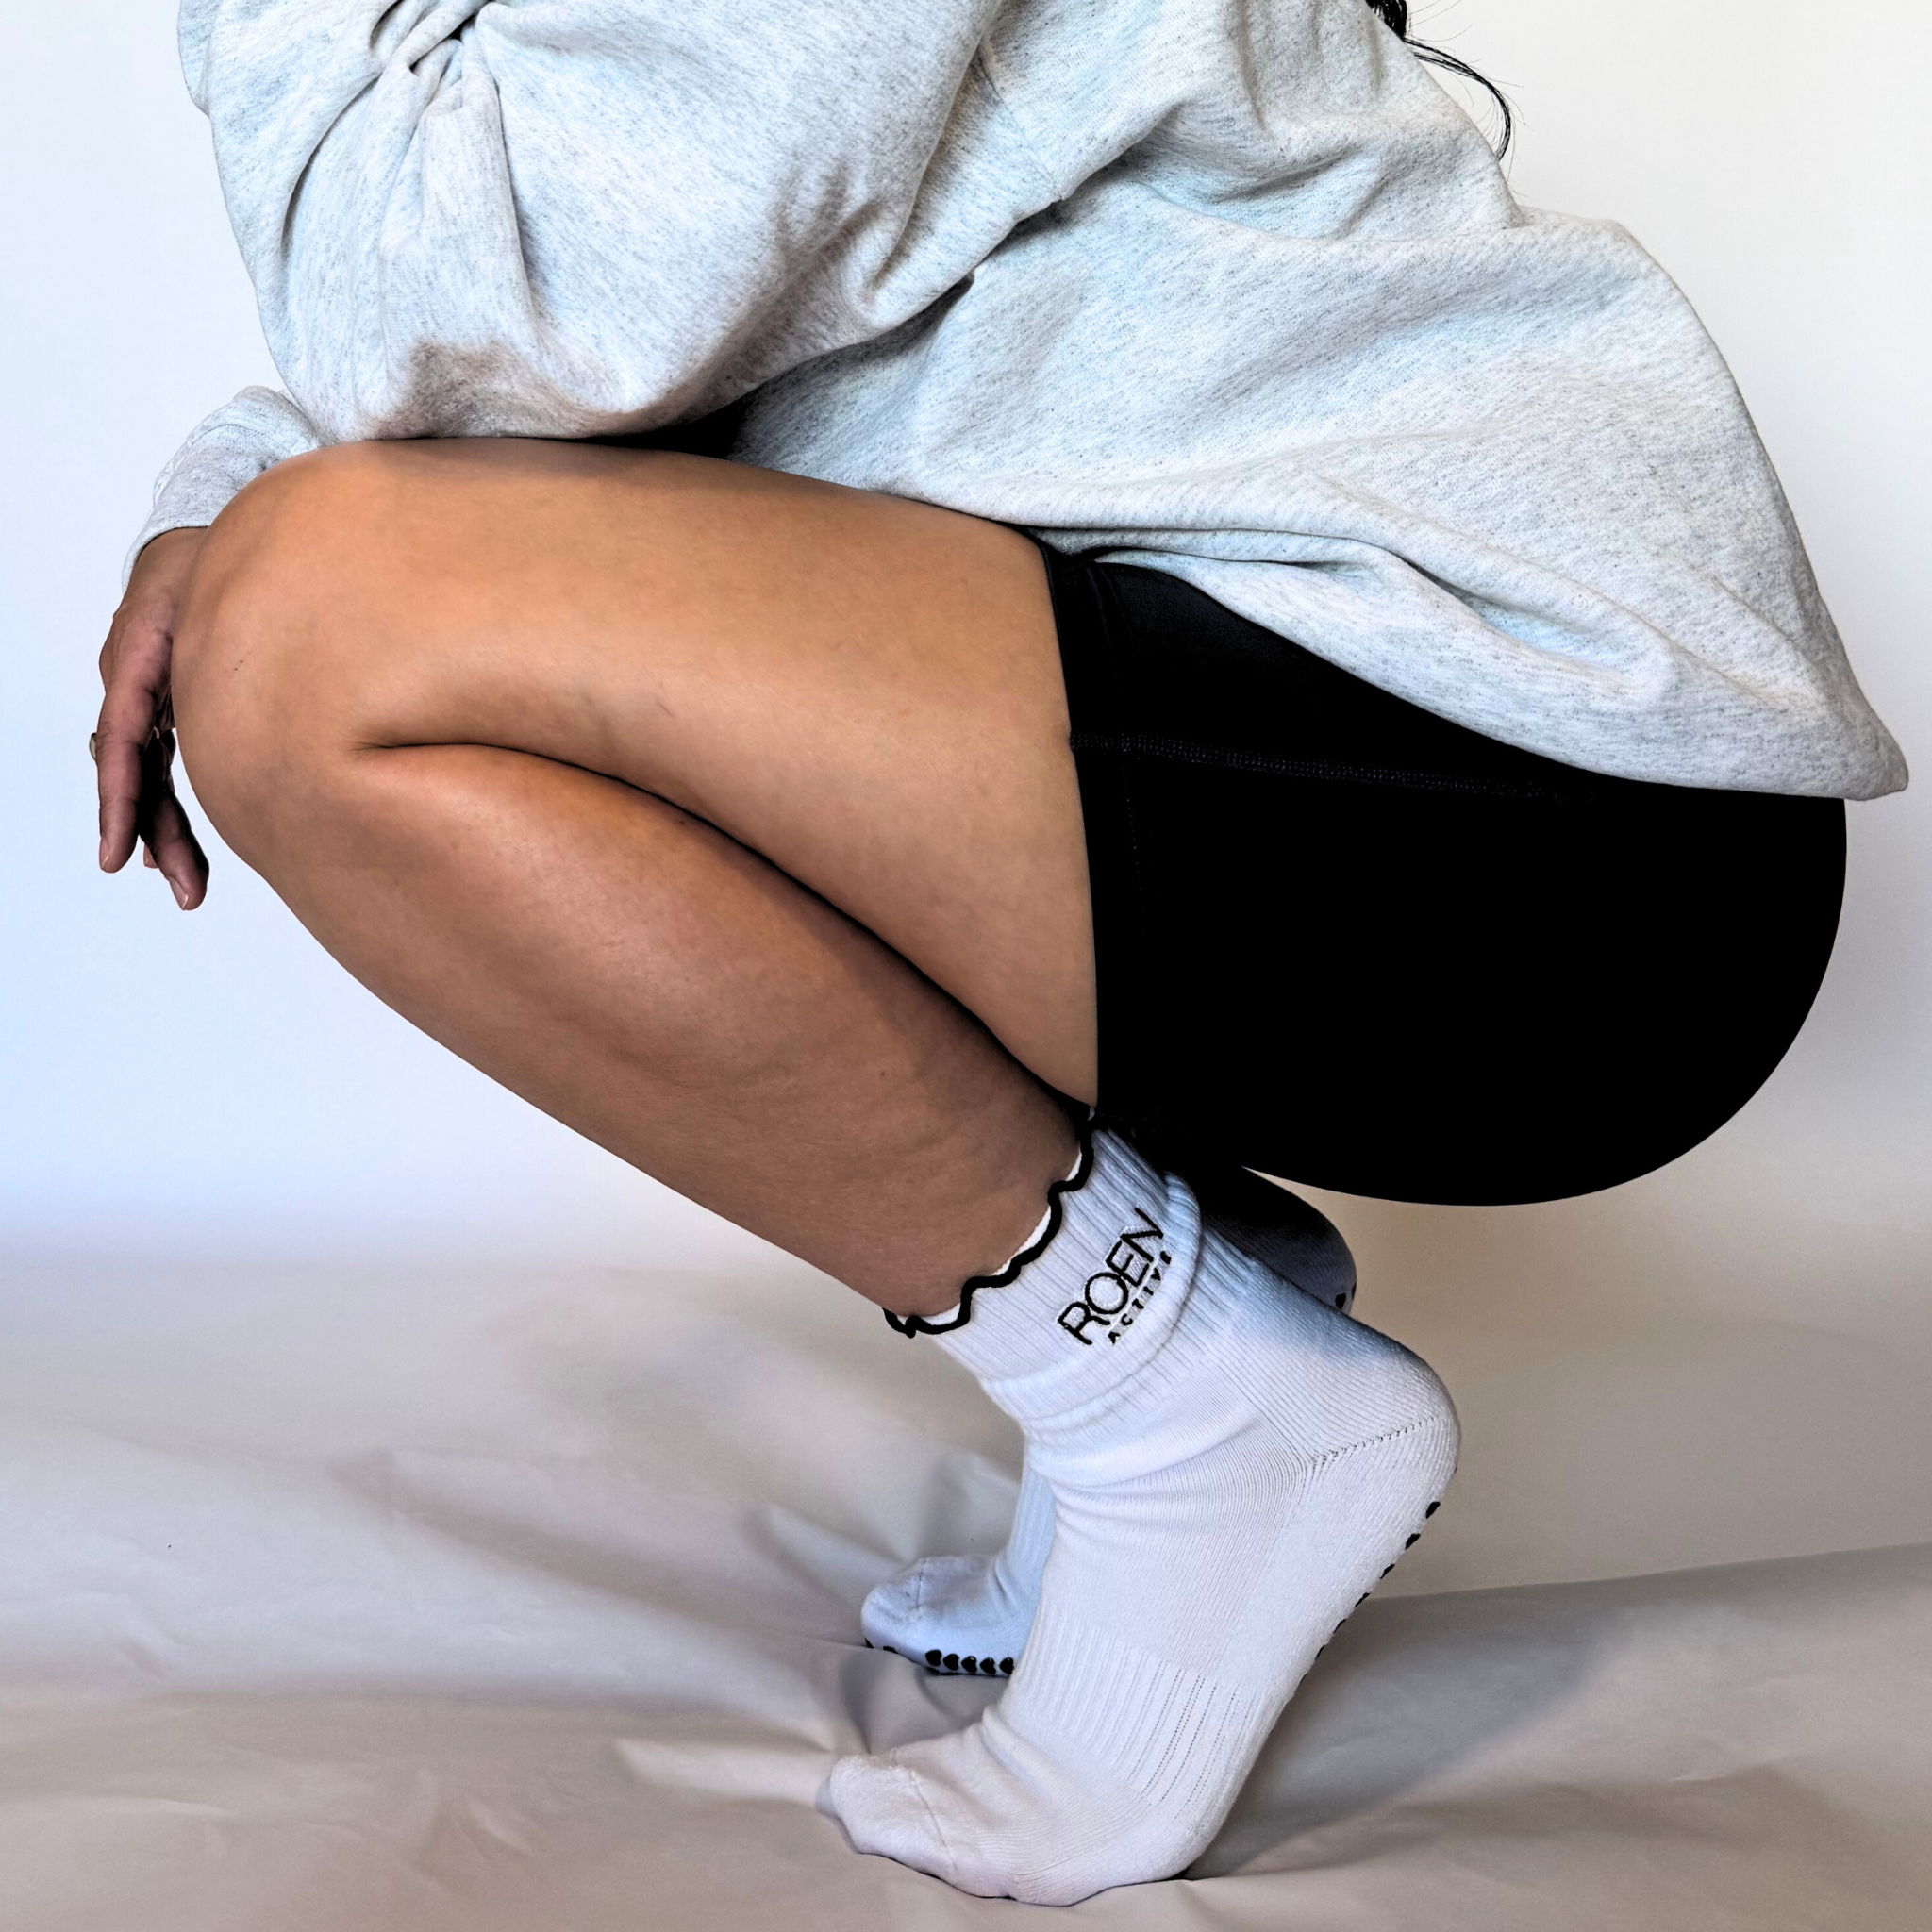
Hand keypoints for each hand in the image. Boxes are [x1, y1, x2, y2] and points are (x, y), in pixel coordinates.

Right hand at [95, 527, 210, 907]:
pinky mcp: (164, 702)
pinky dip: (167, 804)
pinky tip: (174, 849)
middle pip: (135, 770)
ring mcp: (145, 693)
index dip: (120, 801)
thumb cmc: (220, 560)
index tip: (116, 855)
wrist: (213, 537)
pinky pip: (159, 763)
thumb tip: (227, 711)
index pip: (122, 739)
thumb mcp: (220, 592)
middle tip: (184, 890)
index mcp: (136, 653)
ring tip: (187, 886)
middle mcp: (132, 679)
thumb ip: (217, 648)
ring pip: (146, 774)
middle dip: (155, 834)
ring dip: (165, 831)